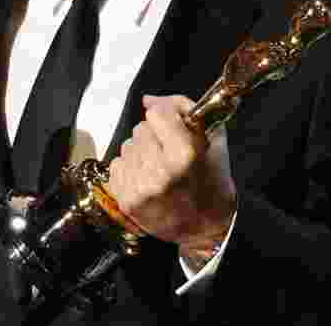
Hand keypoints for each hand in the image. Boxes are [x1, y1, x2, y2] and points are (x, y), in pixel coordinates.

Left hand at [107, 94, 235, 257]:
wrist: (205, 230)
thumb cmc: (212, 183)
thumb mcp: (212, 140)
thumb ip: (182, 109)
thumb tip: (147, 100)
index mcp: (184, 156)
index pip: (157, 113)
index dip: (168, 117)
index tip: (176, 127)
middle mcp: (159, 172)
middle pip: (141, 128)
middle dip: (155, 136)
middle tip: (170, 154)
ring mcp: (139, 188)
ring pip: (128, 145)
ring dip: (142, 153)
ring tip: (160, 169)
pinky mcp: (125, 200)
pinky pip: (117, 164)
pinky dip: (131, 169)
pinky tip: (148, 181)